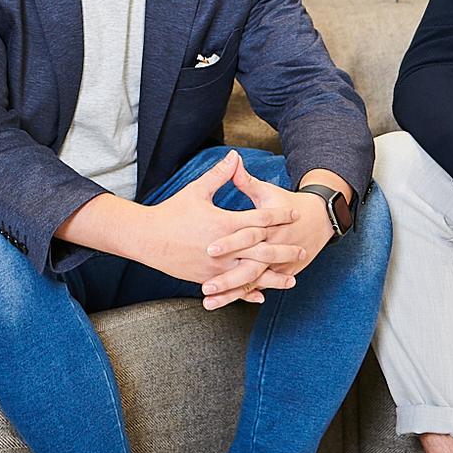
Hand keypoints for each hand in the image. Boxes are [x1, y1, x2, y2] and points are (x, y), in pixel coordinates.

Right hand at [130, 151, 303, 303]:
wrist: (148, 239)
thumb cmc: (172, 212)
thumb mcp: (197, 190)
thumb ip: (220, 175)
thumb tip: (235, 156)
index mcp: (224, 224)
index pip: (259, 219)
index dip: (279, 215)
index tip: (294, 214)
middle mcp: (224, 248)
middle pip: (262, 250)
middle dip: (285, 250)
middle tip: (303, 250)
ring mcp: (217, 267)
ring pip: (252, 275)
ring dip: (274, 277)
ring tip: (293, 279)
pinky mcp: (208, 279)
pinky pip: (233, 288)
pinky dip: (249, 293)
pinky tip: (262, 296)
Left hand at [198, 158, 337, 308]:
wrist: (318, 219)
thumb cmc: (286, 203)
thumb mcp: (267, 192)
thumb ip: (246, 181)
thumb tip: (232, 159)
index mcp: (268, 227)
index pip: (248, 235)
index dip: (229, 242)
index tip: (209, 249)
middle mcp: (274, 248)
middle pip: (250, 267)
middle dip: (228, 279)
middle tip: (206, 287)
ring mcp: (278, 264)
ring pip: (252, 282)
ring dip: (231, 294)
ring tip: (209, 302)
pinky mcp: (280, 274)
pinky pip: (259, 287)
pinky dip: (243, 296)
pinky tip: (225, 304)